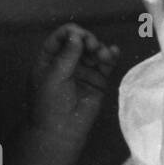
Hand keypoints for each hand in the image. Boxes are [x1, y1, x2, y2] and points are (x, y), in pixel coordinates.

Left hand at [29, 23, 118, 143]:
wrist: (61, 132)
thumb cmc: (50, 104)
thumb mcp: (54, 77)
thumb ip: (67, 55)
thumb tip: (77, 35)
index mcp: (50, 59)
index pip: (60, 38)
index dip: (71, 33)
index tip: (81, 35)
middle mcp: (67, 62)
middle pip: (80, 41)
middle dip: (88, 40)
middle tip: (93, 46)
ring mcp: (83, 71)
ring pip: (94, 51)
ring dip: (100, 48)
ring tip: (103, 55)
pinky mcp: (98, 80)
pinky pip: (105, 64)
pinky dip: (110, 55)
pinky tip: (114, 52)